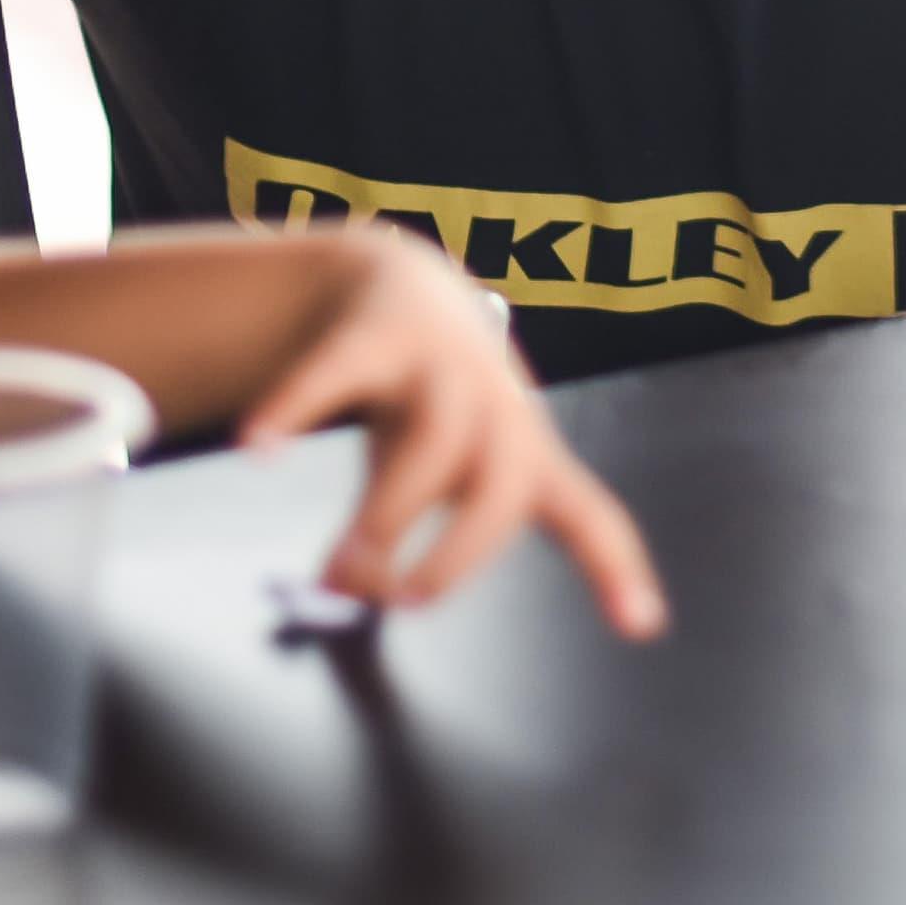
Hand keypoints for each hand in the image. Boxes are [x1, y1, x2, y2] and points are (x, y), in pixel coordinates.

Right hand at [237, 236, 667, 640]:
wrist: (398, 278)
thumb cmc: (430, 406)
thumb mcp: (443, 473)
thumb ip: (403, 546)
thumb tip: (343, 596)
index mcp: (526, 453)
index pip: (585, 514)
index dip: (613, 569)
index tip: (643, 626)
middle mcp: (495, 408)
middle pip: (503, 485)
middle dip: (458, 551)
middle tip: (407, 599)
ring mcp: (439, 364)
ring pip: (433, 442)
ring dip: (388, 512)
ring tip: (337, 567)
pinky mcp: (376, 332)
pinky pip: (337, 371)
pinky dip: (295, 409)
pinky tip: (262, 449)